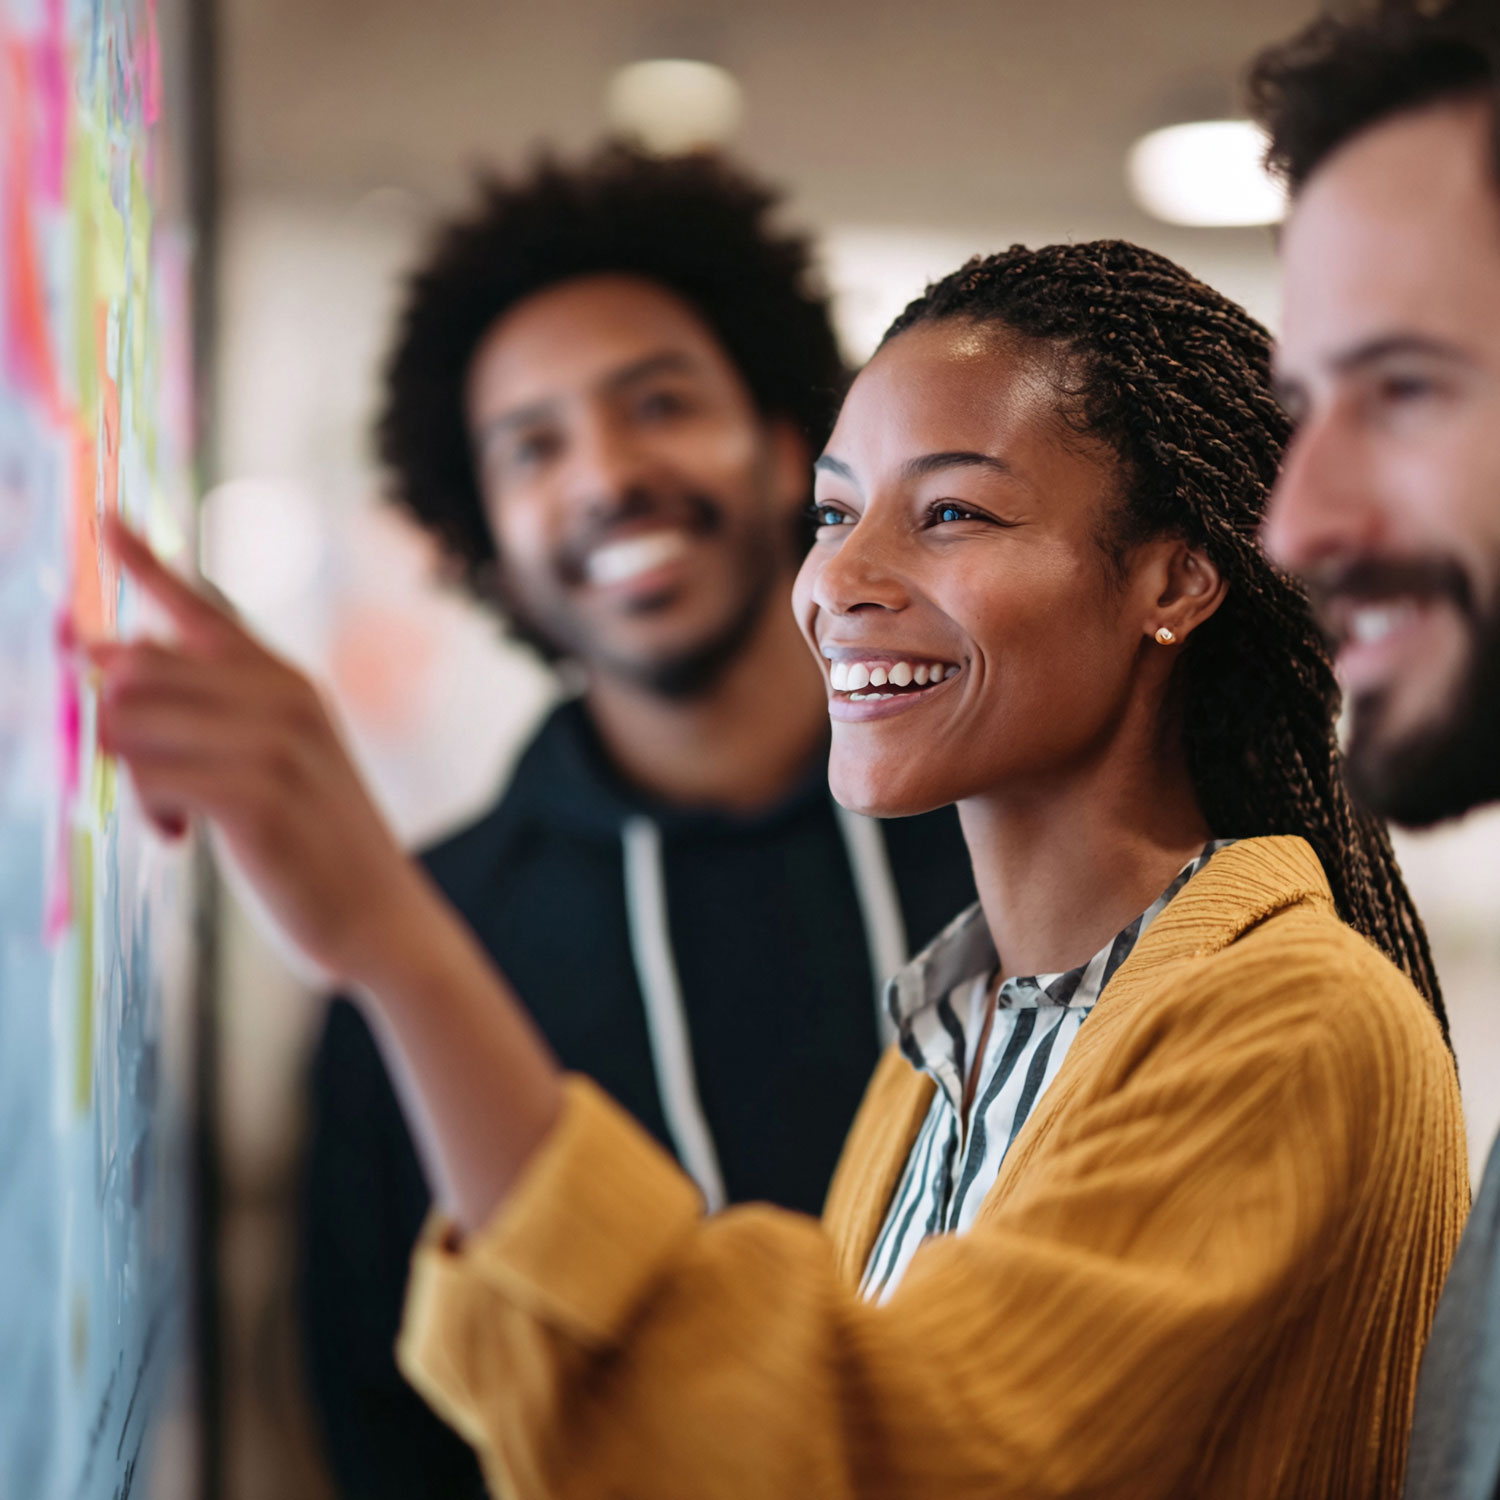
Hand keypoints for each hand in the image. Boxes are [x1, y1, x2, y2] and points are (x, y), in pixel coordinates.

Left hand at [88, 515, 427, 985]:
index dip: (147, 562)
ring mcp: (274, 743)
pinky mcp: (256, 794)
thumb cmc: (316, 844)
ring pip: (133, 724)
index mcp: (288, 682)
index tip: (105, 518)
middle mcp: (283, 697)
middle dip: (118, 725)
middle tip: (151, 783)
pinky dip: (149, 810)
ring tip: (175, 819)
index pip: (204, 608)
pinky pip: (148, 776)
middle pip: (140, 668)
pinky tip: (181, 838)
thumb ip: (209, 710)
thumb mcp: (276, 760)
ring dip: (133, 777)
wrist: (380, 917)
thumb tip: (107, 661)